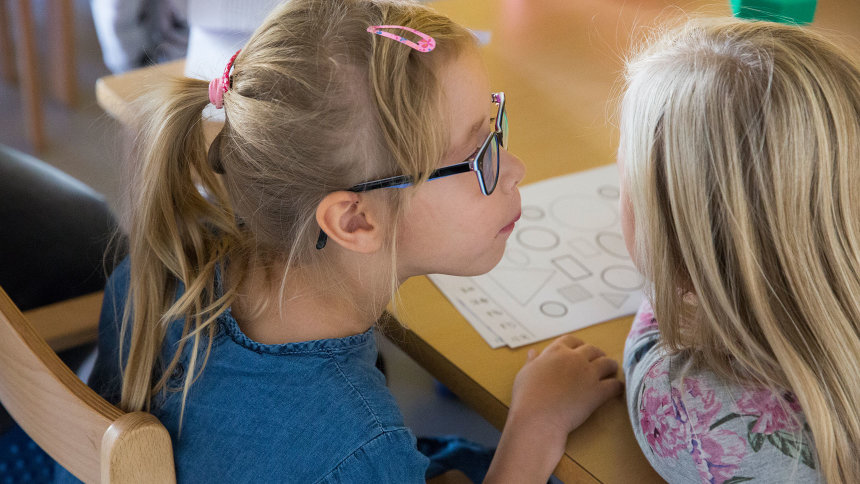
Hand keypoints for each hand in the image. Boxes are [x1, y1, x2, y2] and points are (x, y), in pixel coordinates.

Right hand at [484, 335, 621, 483]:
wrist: (538, 417)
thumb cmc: (526, 396)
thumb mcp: (525, 373)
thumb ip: (533, 361)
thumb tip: (533, 352)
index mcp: (556, 352)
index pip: (571, 340)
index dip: (578, 345)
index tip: (580, 351)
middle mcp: (575, 358)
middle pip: (592, 350)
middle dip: (597, 354)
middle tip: (598, 361)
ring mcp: (588, 374)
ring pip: (607, 363)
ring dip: (610, 366)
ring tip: (611, 371)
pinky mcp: (598, 392)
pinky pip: (614, 385)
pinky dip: (617, 386)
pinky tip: (617, 389)